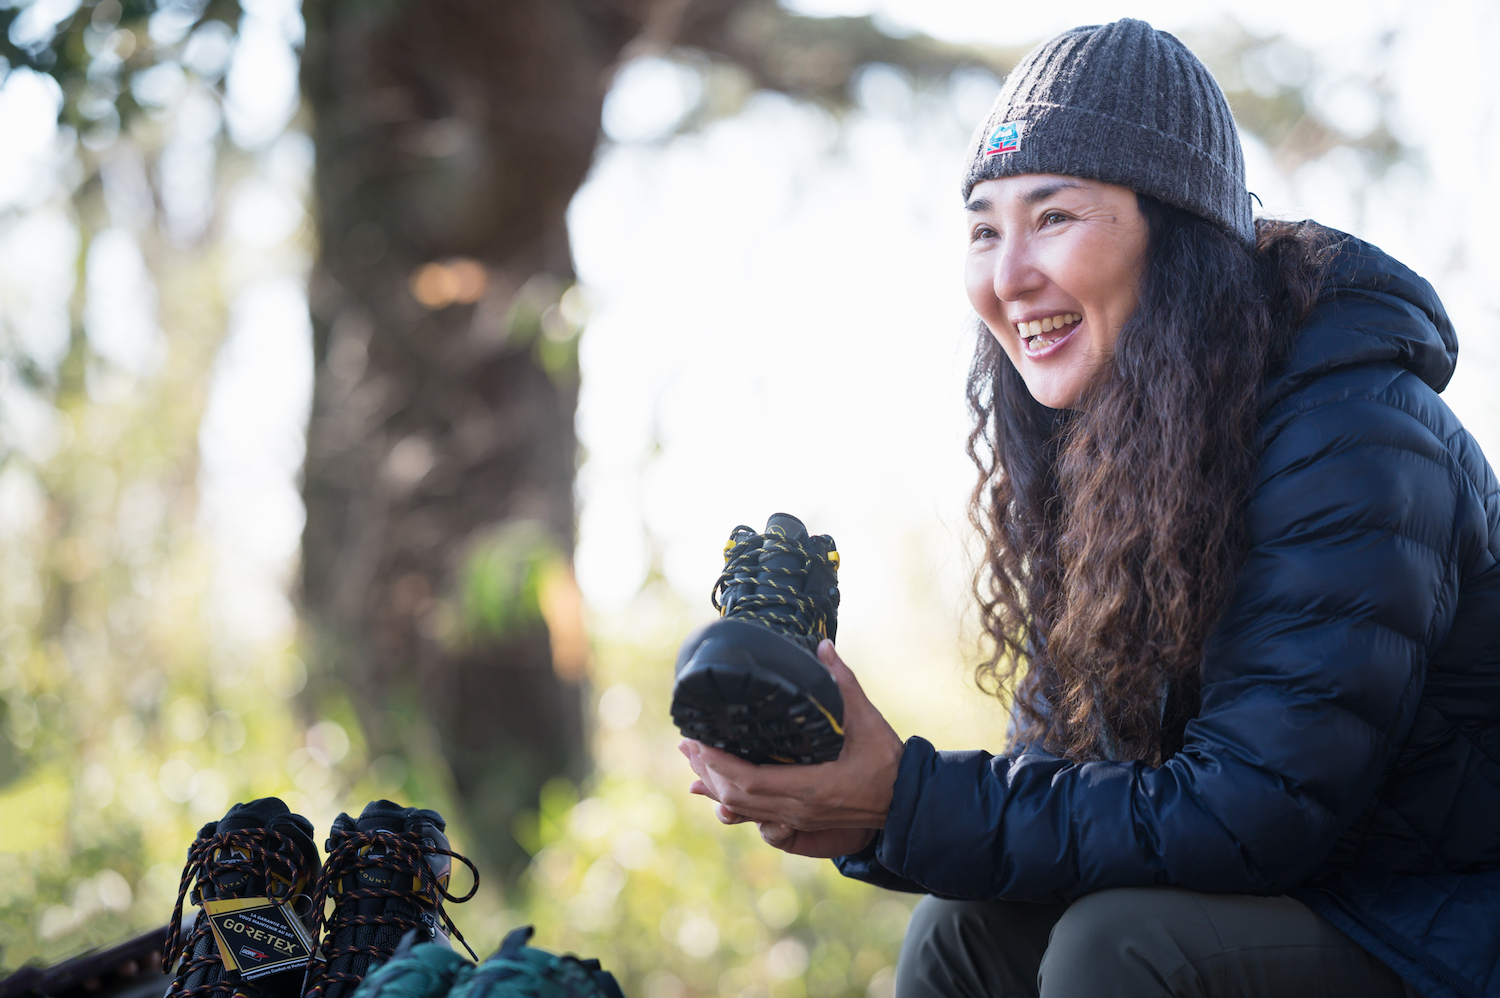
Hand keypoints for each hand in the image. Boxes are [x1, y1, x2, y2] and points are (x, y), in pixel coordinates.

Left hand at [679, 640, 903, 849]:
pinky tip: (715, 790)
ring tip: (693, 760)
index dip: (718, 763)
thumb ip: (843, 683)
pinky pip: (755, 814)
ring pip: (742, 808)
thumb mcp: (867, 719)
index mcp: (810, 788)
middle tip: (686, 744)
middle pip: (736, 796)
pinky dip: (731, 799)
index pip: (749, 780)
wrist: (905, 802)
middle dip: (707, 770)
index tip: (698, 740)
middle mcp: (797, 808)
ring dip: (714, 784)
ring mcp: (797, 818)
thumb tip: (823, 646)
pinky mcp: (799, 819)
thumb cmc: (887, 761)